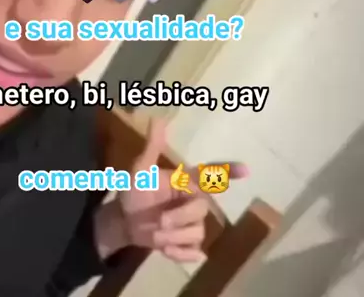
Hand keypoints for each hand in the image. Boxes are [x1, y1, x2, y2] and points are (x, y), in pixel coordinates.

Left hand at [117, 119, 247, 262]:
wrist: (125, 221)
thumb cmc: (135, 192)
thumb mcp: (140, 170)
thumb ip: (152, 148)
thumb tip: (157, 119)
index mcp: (185, 182)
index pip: (209, 175)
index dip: (227, 171)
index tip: (246, 170)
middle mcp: (193, 201)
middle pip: (201, 210)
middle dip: (179, 218)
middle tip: (159, 222)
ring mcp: (192, 223)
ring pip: (196, 232)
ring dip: (172, 237)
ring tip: (154, 233)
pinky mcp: (188, 244)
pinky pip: (193, 252)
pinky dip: (178, 253)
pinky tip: (165, 249)